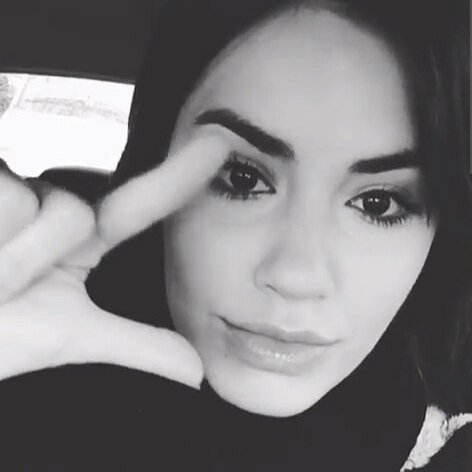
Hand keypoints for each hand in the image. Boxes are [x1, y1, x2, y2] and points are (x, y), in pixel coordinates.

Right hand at [0, 130, 229, 388]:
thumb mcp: (68, 337)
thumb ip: (136, 345)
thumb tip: (197, 372)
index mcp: (80, 238)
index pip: (139, 204)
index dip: (182, 174)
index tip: (222, 144)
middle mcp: (46, 202)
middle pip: (70, 213)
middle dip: (30, 259)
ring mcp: (7, 187)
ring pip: (22, 205)